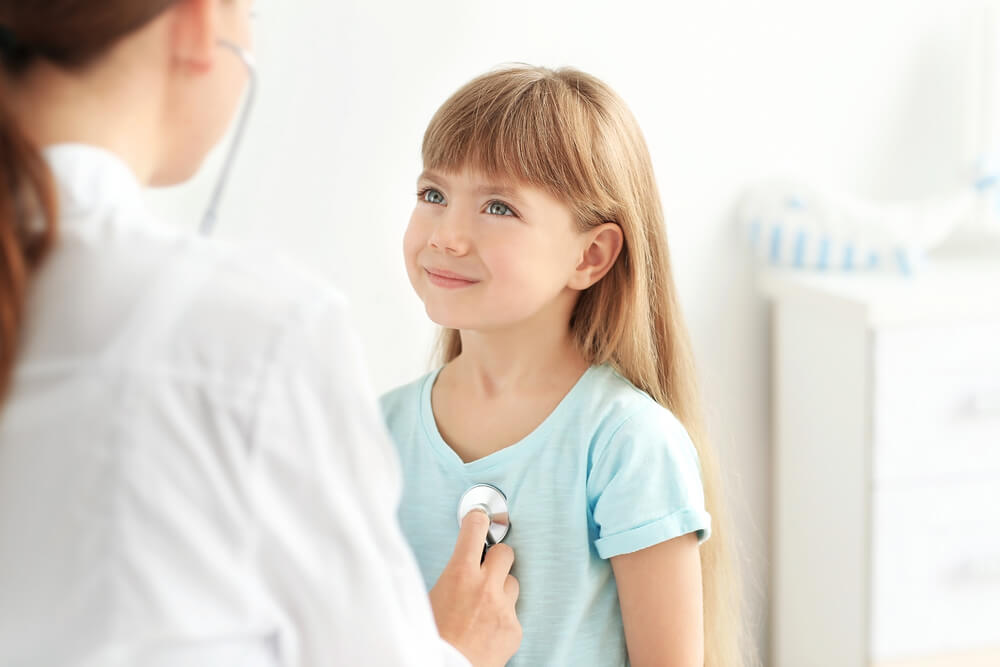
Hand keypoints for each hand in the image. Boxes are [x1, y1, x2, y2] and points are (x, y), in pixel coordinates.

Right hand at [429, 510, 521, 666]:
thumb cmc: (431, 636)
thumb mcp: (430, 596)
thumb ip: (452, 575)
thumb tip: (460, 563)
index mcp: (460, 574)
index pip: (475, 530)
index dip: (478, 520)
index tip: (479, 517)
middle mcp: (486, 587)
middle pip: (505, 552)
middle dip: (496, 558)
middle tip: (485, 569)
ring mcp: (504, 608)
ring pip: (513, 583)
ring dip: (501, 590)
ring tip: (483, 608)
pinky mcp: (515, 629)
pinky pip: (515, 613)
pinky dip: (503, 618)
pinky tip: (487, 630)